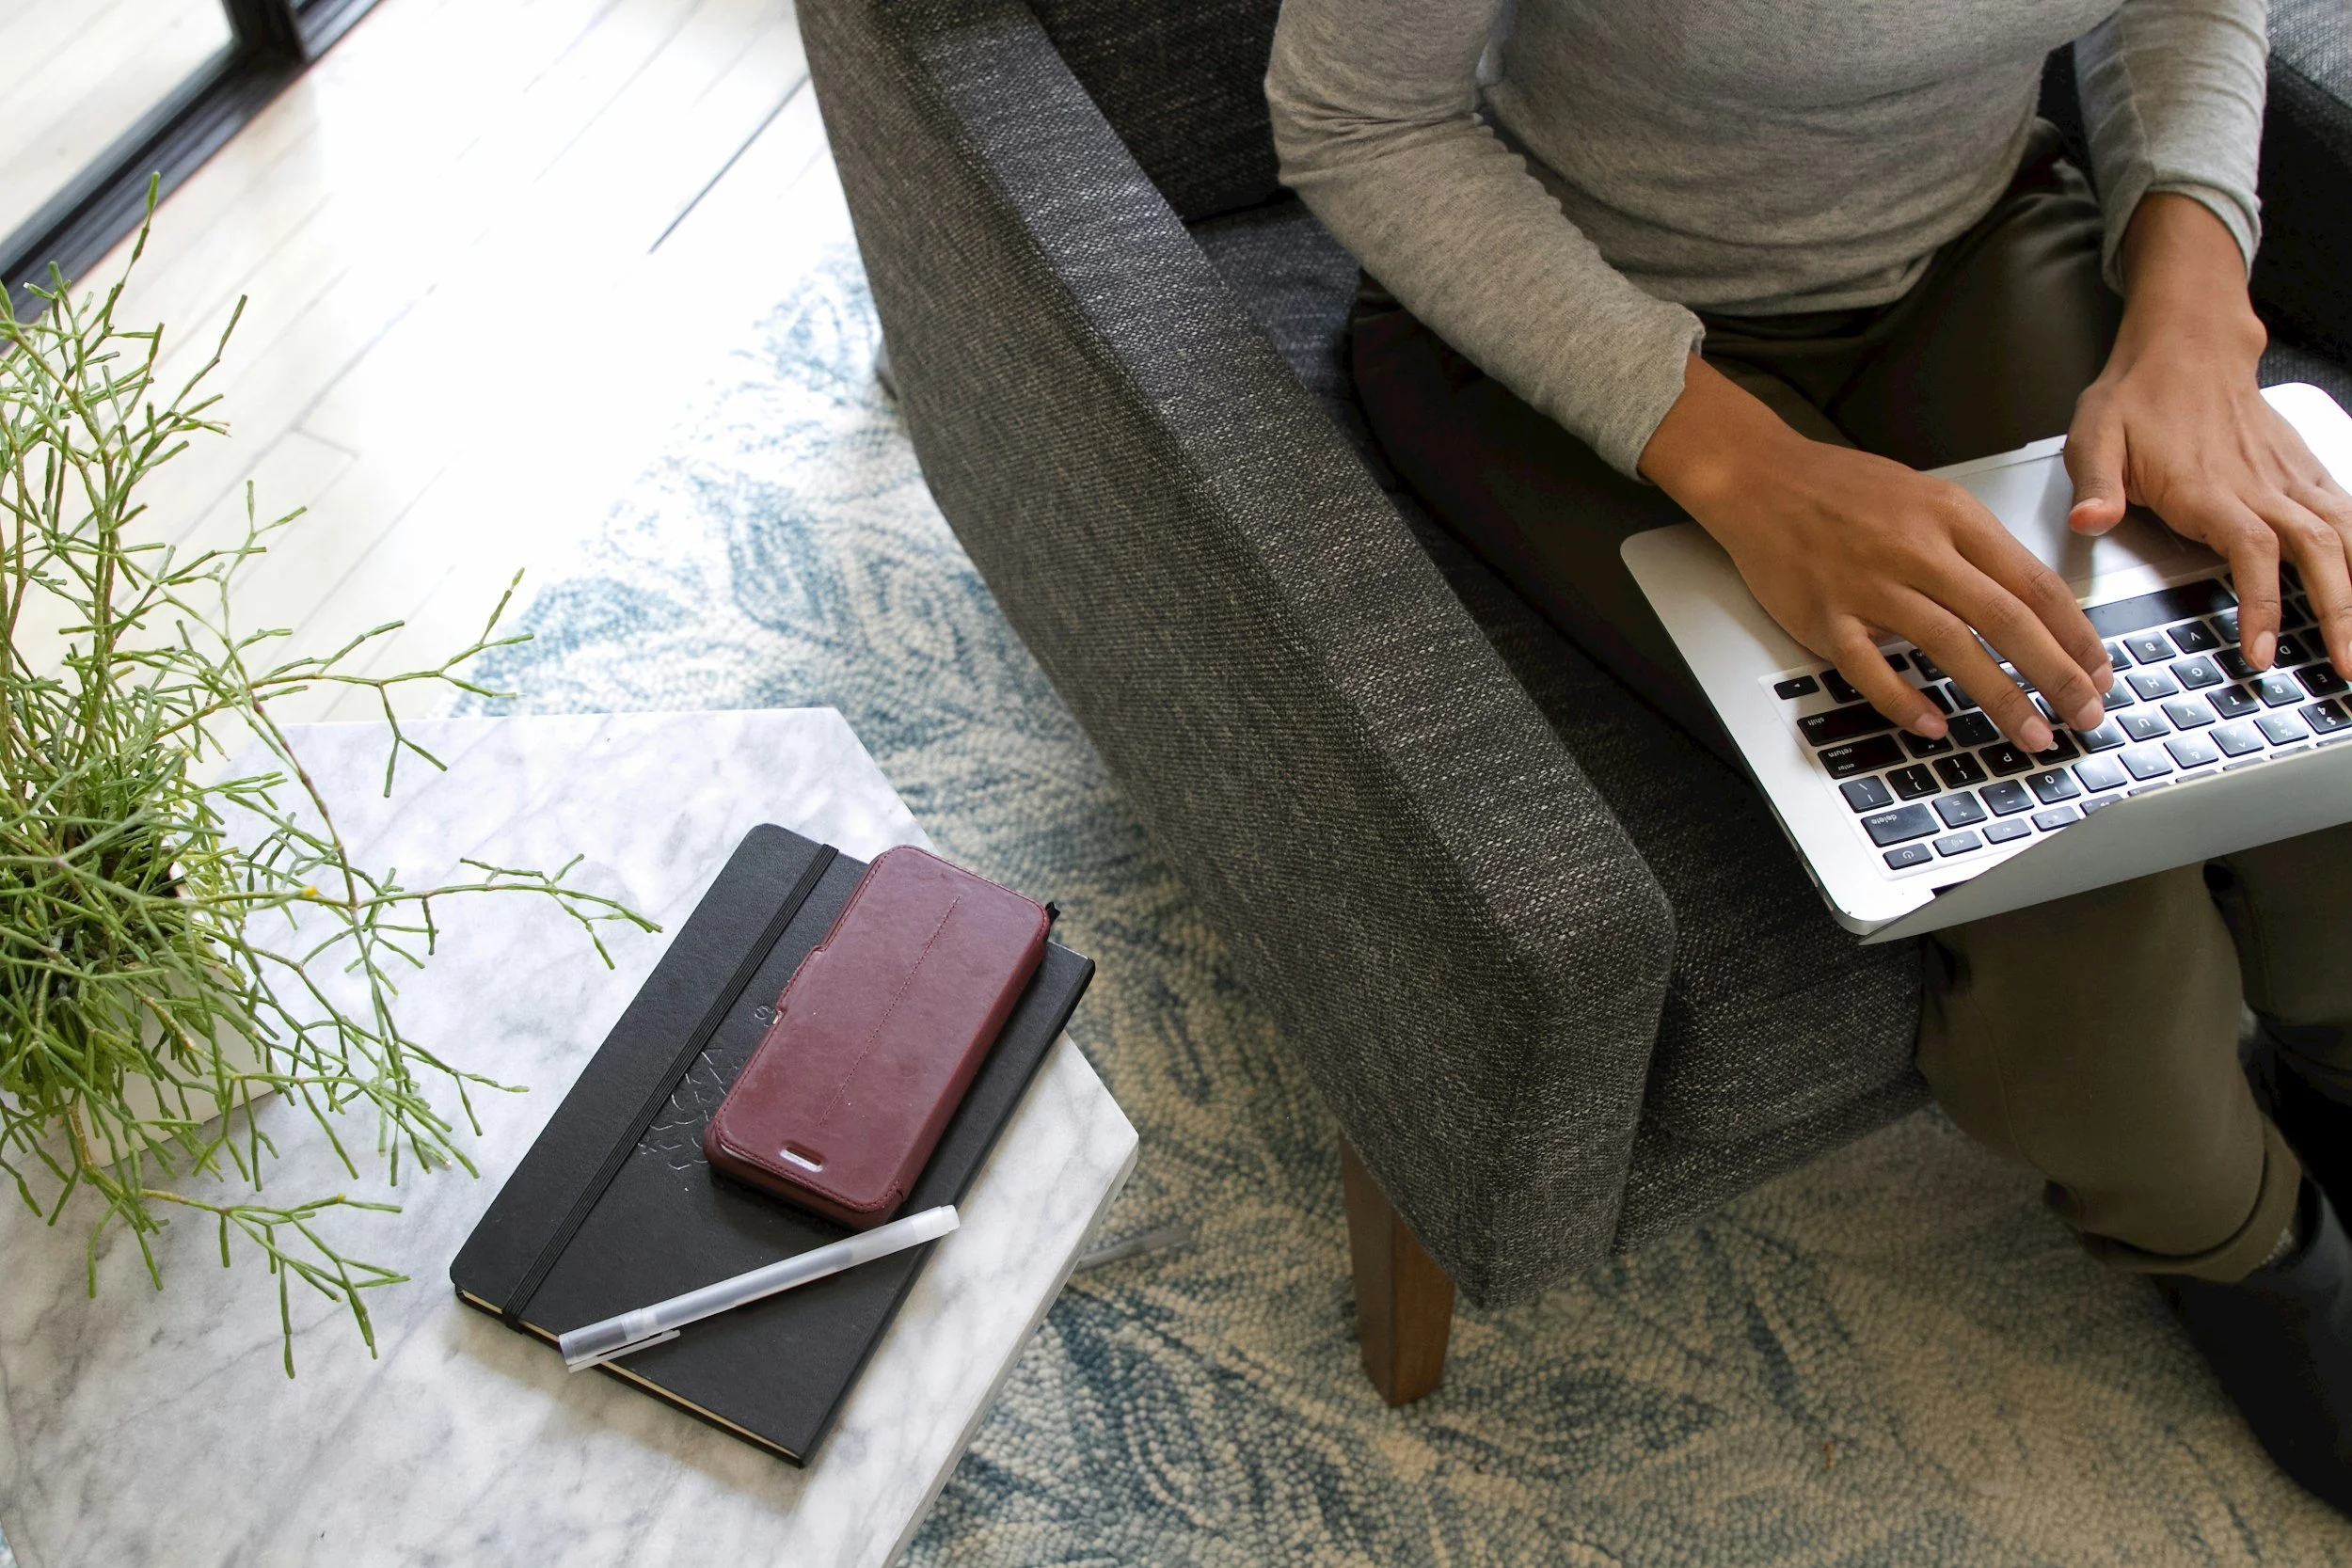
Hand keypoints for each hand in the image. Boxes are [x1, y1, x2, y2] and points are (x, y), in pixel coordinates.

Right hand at [1642, 358, 2111, 752]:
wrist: (1760, 479)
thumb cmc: (1841, 490)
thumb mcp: (1927, 498)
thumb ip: (1975, 548)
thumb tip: (2029, 605)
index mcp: (1952, 517)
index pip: (2034, 582)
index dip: (2076, 634)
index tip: (2099, 671)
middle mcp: (1917, 551)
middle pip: (2007, 619)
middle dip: (2057, 675)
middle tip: (2087, 714)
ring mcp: (1870, 586)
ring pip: (1951, 648)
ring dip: (2000, 697)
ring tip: (2032, 732)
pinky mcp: (1826, 616)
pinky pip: (1870, 669)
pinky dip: (1904, 701)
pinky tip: (1934, 725)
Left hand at [2065, 193, 2351, 672]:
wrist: (2187, 344)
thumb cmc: (2138, 395)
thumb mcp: (2095, 435)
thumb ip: (2095, 485)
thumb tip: (2089, 521)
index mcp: (2209, 487)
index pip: (2250, 552)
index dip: (2261, 603)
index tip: (2262, 651)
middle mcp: (2260, 485)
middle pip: (2315, 552)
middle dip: (2337, 611)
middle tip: (2346, 667)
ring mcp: (2288, 478)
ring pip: (2342, 536)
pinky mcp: (2304, 472)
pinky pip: (2347, 514)